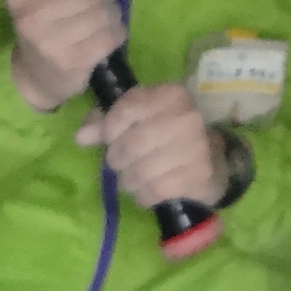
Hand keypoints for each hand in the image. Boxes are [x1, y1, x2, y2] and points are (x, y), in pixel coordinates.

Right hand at [6, 0, 125, 107]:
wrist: (37, 76)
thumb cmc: (45, 25)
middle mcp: (31, 18)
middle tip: (102, 0)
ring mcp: (51, 43)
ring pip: (102, 12)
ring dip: (112, 12)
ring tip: (105, 17)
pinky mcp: (73, 62)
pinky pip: (110, 35)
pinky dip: (116, 31)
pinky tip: (108, 34)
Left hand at [75, 81, 227, 209]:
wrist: (210, 159)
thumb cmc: (164, 134)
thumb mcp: (136, 119)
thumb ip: (105, 123)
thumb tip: (81, 136)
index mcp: (170, 95)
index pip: (127, 108)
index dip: (109, 127)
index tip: (109, 138)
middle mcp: (186, 117)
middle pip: (133, 143)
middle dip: (117, 158)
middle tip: (118, 164)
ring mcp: (196, 147)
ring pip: (143, 170)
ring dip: (128, 180)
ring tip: (130, 180)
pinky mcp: (199, 175)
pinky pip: (157, 190)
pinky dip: (143, 195)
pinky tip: (145, 192)